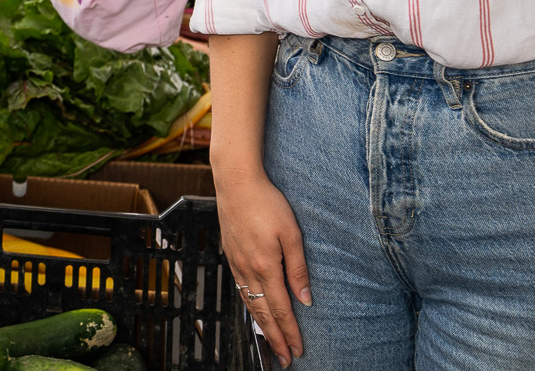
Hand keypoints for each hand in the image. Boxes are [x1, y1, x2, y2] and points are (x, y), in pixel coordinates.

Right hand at [215, 170, 309, 367]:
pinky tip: (255, 310)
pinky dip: (249, 306)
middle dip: (275, 338)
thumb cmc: (267, 202)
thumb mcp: (292, 234)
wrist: (235, 181)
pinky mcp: (230, 254)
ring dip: (261, 326)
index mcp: (266, 266)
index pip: (281, 309)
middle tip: (285, 358)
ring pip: (249, 303)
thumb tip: (305, 300)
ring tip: (271, 342)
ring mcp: (236, 262)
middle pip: (263, 313)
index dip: (290, 333)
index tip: (298, 351)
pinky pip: (240, 288)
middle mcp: (248, 269)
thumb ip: (298, 269)